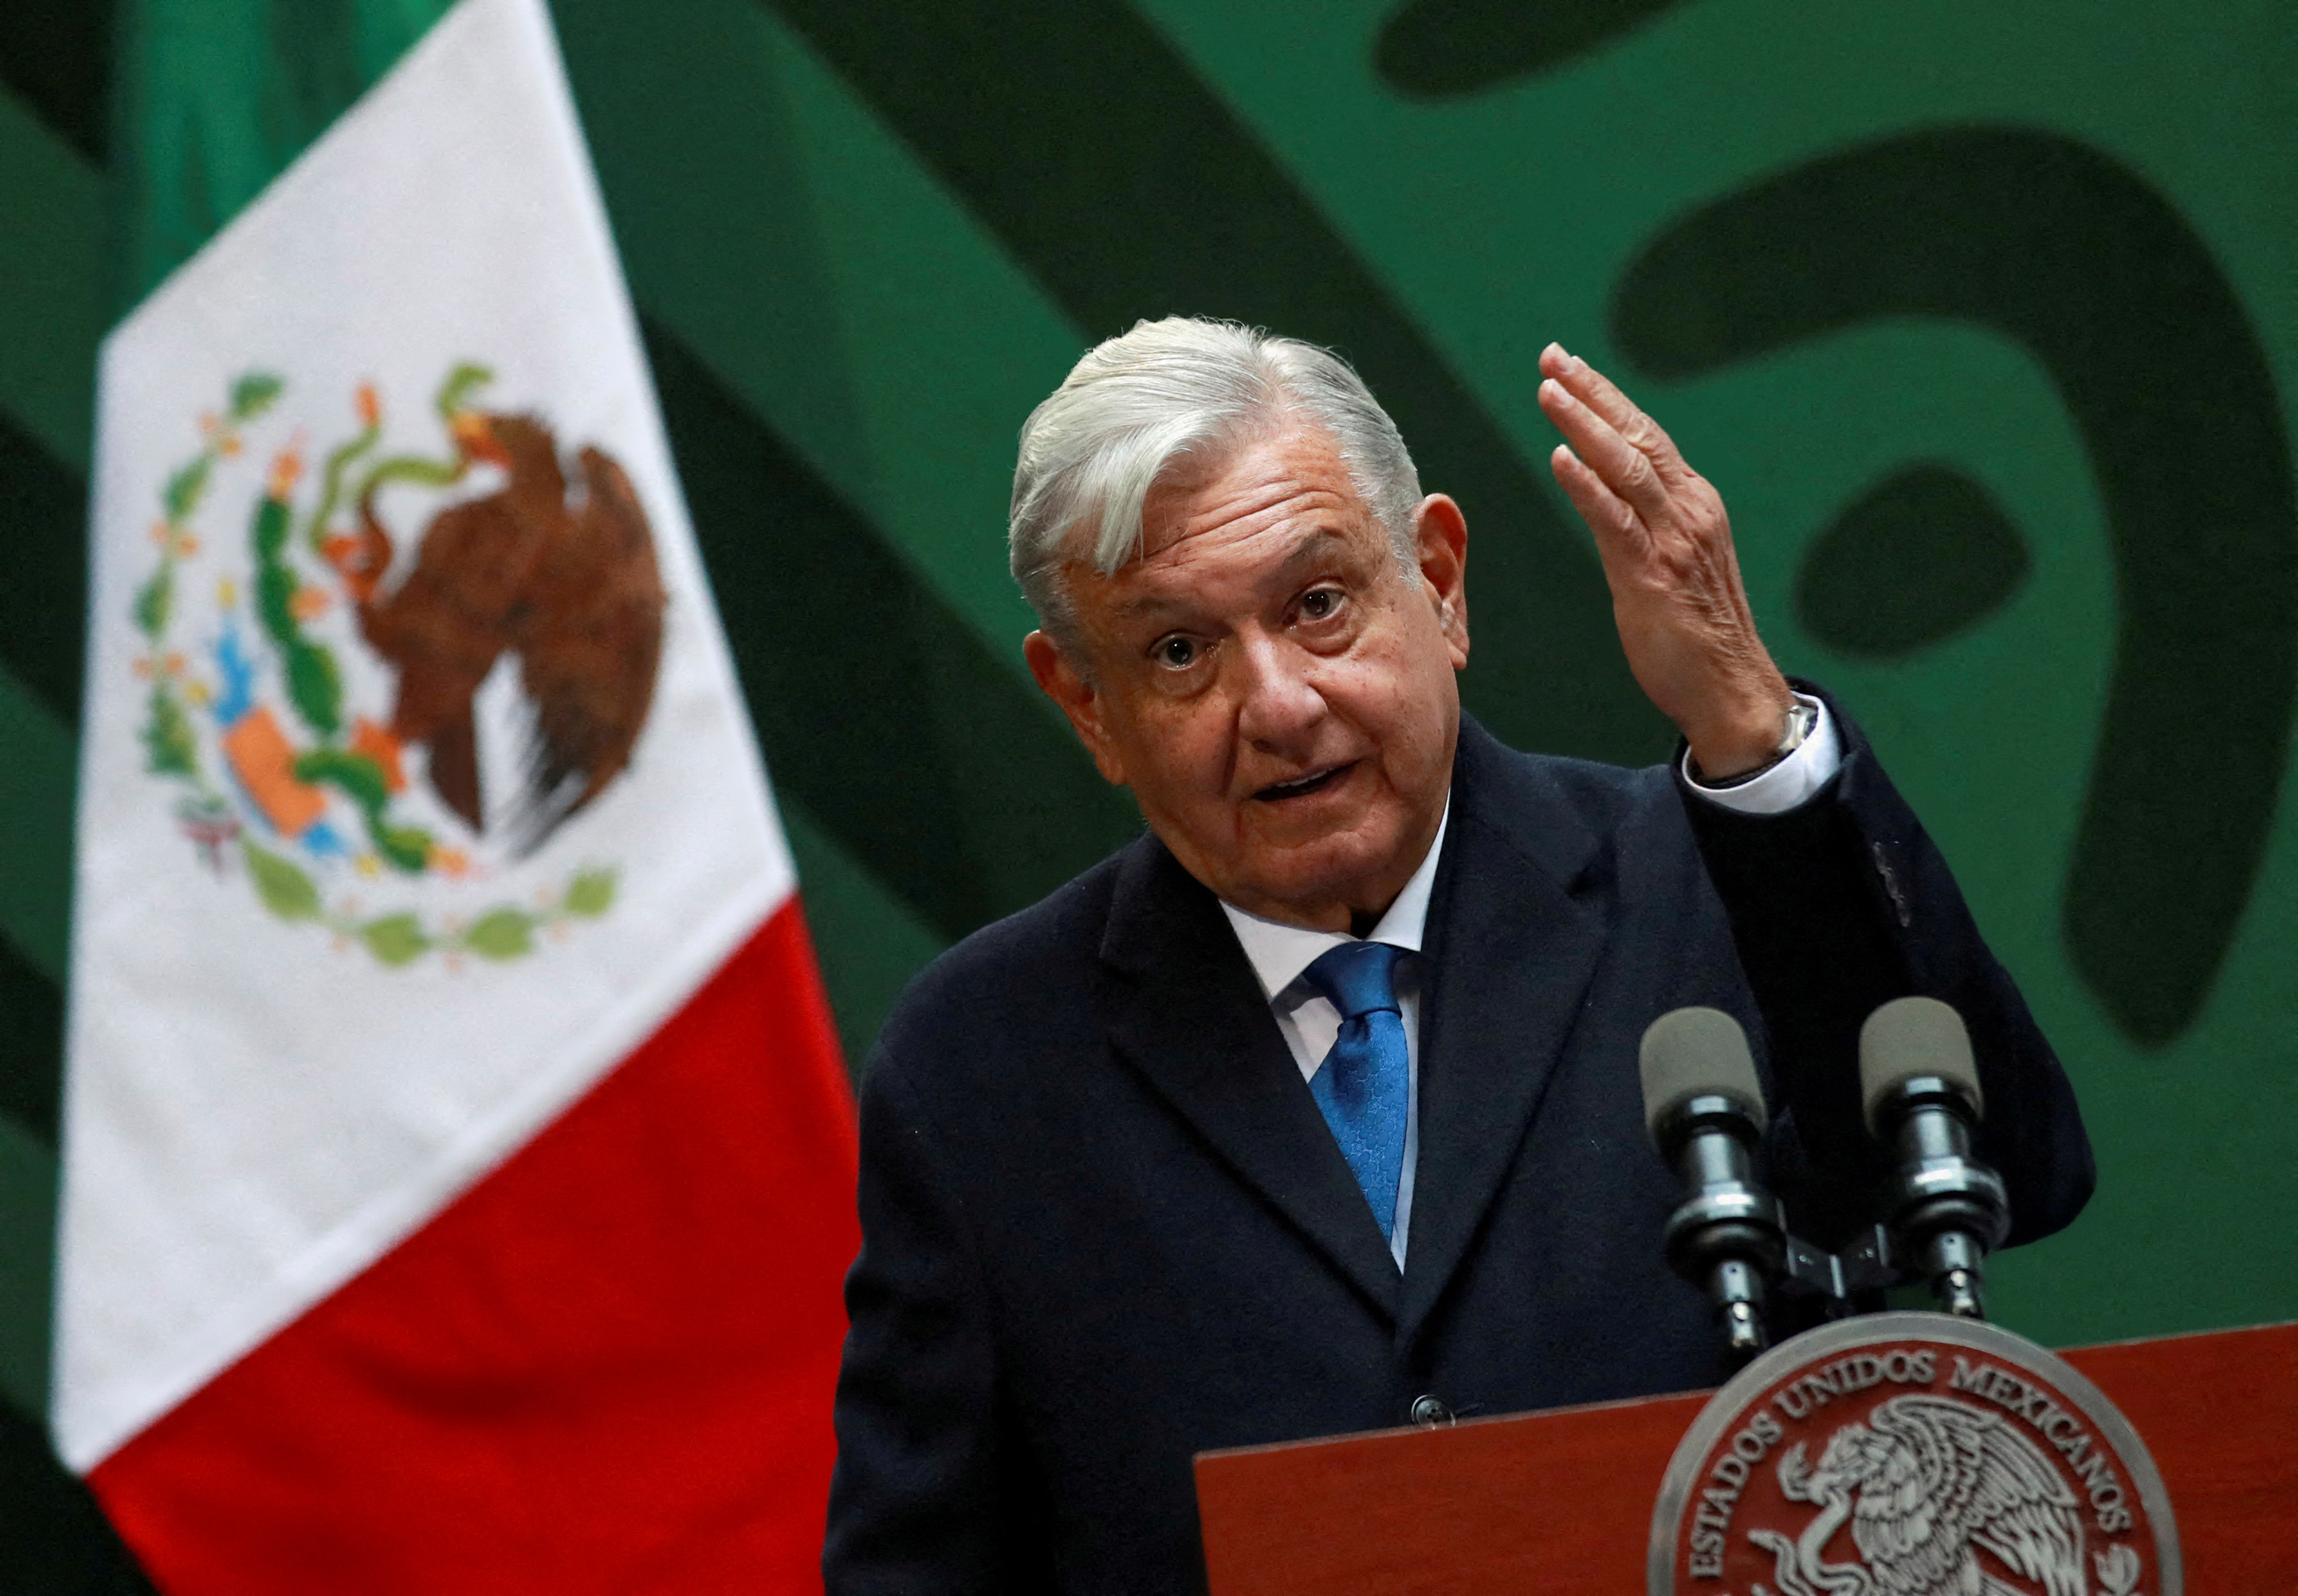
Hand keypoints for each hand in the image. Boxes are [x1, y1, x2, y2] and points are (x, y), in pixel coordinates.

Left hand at [1536, 343, 1793, 777]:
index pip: (1646, 437)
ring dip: (1585, 424)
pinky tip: (1561, 457)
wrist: (1731, 688)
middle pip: (1638, 436)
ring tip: (1548, 390)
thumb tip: (1603, 493)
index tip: (1569, 368)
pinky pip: (1616, 521)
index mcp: (1693, 504)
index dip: (1607, 399)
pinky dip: (1588, 486)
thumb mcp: (1672, 562)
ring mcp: (1674, 540)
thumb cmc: (1696, 632)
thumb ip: (1644, 523)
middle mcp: (1688, 511)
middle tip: (1552, 356)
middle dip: (1594, 392)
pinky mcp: (1654, 575)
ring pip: (1627, 467)